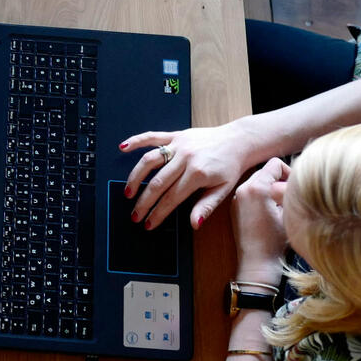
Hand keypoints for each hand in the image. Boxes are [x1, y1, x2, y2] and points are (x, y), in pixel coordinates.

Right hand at [121, 118, 262, 230]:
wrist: (238, 140)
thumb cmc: (231, 167)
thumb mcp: (223, 190)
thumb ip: (206, 207)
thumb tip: (194, 224)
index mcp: (197, 174)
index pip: (171, 198)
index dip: (158, 213)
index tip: (148, 224)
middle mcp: (185, 158)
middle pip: (157, 183)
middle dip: (144, 202)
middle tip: (134, 215)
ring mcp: (178, 145)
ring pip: (149, 161)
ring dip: (135, 177)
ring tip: (127, 192)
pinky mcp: (176, 135)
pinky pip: (153, 137)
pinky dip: (136, 141)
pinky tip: (123, 147)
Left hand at [232, 156, 291, 282]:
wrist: (257, 263)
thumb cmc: (275, 241)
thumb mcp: (289, 213)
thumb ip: (289, 192)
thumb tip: (293, 182)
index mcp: (257, 187)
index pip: (275, 164)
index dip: (289, 173)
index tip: (294, 187)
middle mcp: (243, 189)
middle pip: (265, 171)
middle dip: (279, 181)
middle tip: (289, 198)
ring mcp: (237, 198)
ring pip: (257, 182)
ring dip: (269, 189)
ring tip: (280, 207)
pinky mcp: (235, 207)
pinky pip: (250, 193)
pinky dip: (261, 197)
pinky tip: (269, 213)